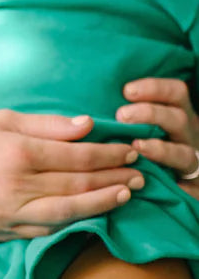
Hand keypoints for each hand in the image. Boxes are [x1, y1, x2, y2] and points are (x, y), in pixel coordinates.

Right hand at [0, 110, 144, 238]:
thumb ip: (45, 124)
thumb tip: (86, 126)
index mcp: (15, 152)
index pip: (76, 155)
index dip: (108, 153)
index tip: (129, 150)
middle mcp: (13, 186)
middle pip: (76, 185)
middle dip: (112, 179)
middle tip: (139, 174)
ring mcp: (5, 213)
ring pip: (64, 213)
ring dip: (99, 205)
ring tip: (123, 196)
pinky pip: (42, 230)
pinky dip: (69, 223)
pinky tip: (87, 214)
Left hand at [116, 77, 198, 199]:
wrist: (172, 189)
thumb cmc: (140, 154)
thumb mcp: (139, 130)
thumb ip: (126, 119)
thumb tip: (90, 112)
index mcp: (177, 119)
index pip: (176, 93)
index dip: (155, 88)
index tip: (127, 91)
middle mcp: (187, 138)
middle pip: (179, 119)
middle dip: (152, 114)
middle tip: (121, 115)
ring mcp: (191, 163)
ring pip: (185, 154)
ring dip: (162, 150)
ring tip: (137, 147)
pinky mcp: (193, 189)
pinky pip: (192, 189)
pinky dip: (182, 189)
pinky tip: (165, 186)